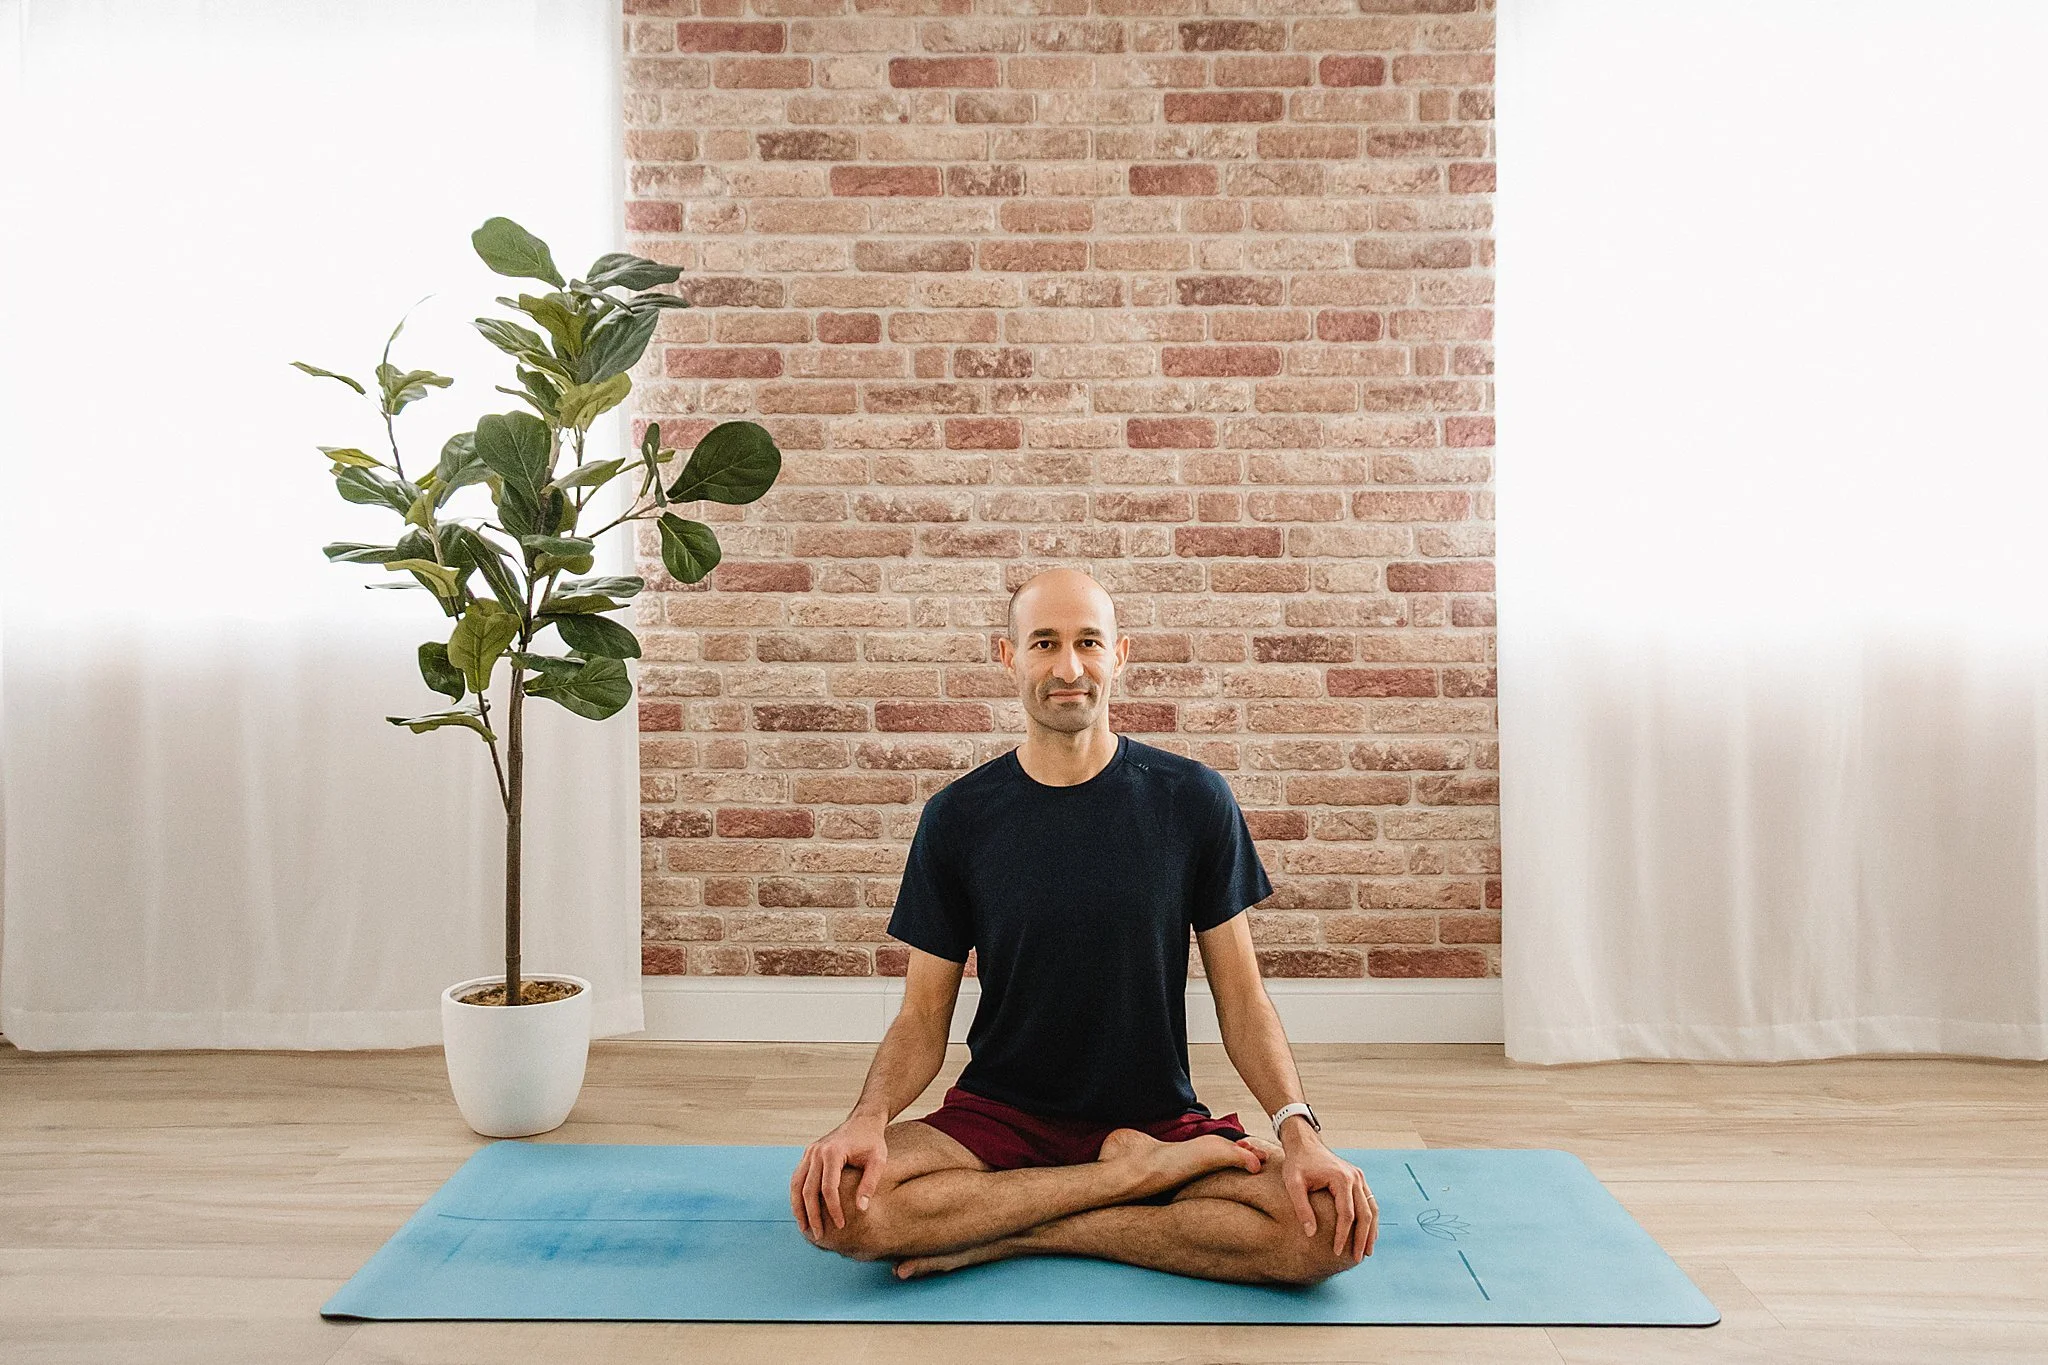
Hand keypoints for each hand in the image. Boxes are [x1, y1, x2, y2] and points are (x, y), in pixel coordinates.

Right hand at [789, 1112, 887, 1241]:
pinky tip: (802, 1211)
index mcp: (833, 1152)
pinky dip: (797, 1196)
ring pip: (797, 1185)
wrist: (863, 1120)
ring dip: (798, 1208)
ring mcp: (809, 1152)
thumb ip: (869, 1183)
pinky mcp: (808, 1154)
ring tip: (805, 1228)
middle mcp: (816, 1151)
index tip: (841, 1225)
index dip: (833, 1209)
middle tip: (819, 1235)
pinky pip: (797, 1178)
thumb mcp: (878, 1160)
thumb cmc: (872, 1141)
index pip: (828, 1188)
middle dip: (813, 1215)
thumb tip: (861, 1209)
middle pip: (808, 1189)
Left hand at [1280, 1126, 1377, 1261]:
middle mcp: (1355, 1178)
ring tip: (1367, 1251)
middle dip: (1362, 1239)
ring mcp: (1359, 1177)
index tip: (1336, 1252)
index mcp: (1341, 1179)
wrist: (1305, 1143)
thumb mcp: (1293, 1184)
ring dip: (1371, 1231)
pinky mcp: (1358, 1179)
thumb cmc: (1297, 1163)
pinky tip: (1367, 1234)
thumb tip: (1311, 1234)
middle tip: (1358, 1258)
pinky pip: (1369, 1202)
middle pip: (1365, 1214)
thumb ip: (1302, 1208)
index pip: (1346, 1214)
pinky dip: (1370, 1219)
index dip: (1343, 1235)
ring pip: (1372, 1209)